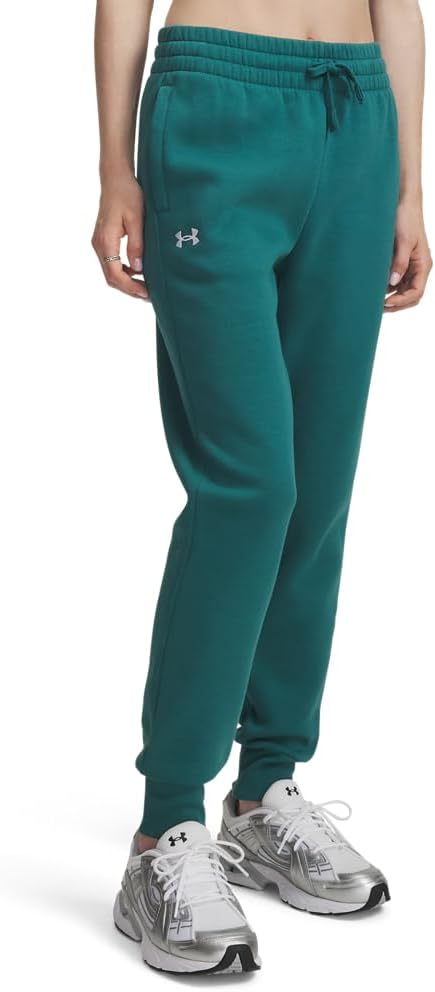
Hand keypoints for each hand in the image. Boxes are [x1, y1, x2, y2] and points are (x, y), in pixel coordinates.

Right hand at [91, 173, 148, 299]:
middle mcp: (99, 244)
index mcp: (106, 240)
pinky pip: (111, 263)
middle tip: (149, 295)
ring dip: (127, 282)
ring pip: (110, 272)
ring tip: (145, 287)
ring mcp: (99, 243)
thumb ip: (137, 245)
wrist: (115, 178)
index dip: (130, 287)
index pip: (114, 274)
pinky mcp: (103, 240)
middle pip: (111, 277)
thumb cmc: (128, 194)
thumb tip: (138, 269)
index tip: (146, 293)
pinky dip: (123, 272)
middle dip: (129, 289)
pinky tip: (138, 273)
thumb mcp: (136, 219)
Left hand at [385, 198, 431, 311]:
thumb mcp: (403, 241)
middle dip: (396, 304)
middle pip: (410, 296)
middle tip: (377, 308)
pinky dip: (386, 288)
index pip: (416, 293)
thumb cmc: (406, 218)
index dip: (401, 301)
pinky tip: (374, 288)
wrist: (402, 202)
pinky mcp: (400, 262)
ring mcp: (409, 267)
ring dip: (390, 298)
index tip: (385, 303)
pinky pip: (395, 281)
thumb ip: (399, 262)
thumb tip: (393, 283)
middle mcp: (417, 269)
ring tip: (373, 301)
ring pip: (402, 290)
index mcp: (423, 265)